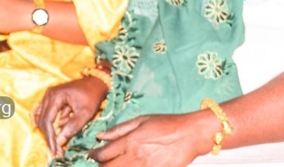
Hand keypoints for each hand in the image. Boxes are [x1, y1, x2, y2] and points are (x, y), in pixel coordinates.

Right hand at [34, 77, 108, 157]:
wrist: (96, 82)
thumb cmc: (92, 96)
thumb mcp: (85, 113)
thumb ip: (72, 127)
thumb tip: (59, 141)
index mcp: (55, 96)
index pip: (47, 120)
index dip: (50, 137)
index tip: (55, 150)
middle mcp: (49, 94)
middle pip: (43, 120)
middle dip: (49, 136)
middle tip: (57, 151)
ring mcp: (49, 95)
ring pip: (43, 118)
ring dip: (49, 132)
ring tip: (57, 145)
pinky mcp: (52, 99)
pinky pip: (46, 114)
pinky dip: (50, 125)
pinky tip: (56, 134)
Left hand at [87, 112, 213, 165]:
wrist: (191, 134)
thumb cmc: (167, 124)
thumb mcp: (141, 120)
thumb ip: (119, 129)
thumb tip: (100, 136)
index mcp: (130, 141)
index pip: (103, 154)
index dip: (94, 155)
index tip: (92, 154)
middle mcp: (136, 156)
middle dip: (102, 166)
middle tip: (102, 162)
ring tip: (115, 164)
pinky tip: (130, 166)